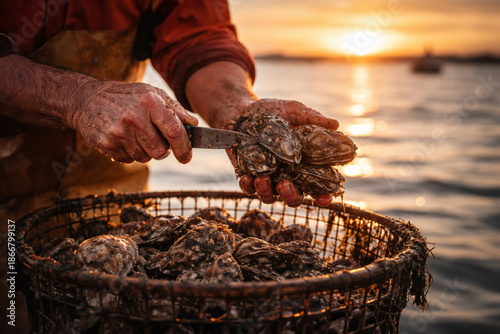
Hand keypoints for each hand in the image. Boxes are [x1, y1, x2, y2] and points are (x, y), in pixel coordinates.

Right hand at [68, 81, 197, 162]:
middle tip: (154, 139)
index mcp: (150, 102)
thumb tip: (194, 125)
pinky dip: (129, 153)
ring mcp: (119, 131)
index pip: (174, 131)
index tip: (186, 157)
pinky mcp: (107, 143)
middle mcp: (134, 117)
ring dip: (145, 151)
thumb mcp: (152, 93)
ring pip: (145, 158)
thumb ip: (175, 109)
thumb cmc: (127, 97)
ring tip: (135, 135)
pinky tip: (123, 138)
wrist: (87, 99)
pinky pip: (128, 160)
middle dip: (162, 150)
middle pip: (160, 151)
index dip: (184, 148)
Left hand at [226, 98, 338, 206]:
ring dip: (267, 192)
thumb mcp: (293, 110)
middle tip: (285, 185)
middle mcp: (286, 174)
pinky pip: (248, 188)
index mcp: (303, 163)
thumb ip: (312, 118)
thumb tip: (335, 124)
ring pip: (270, 196)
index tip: (326, 197)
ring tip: (262, 178)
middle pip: (293, 197)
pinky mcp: (247, 174)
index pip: (317, 185)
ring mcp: (267, 176)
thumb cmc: (272, 111)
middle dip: (290, 196)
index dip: (323, 195)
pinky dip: (247, 185)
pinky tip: (247, 177)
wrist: (242, 109)